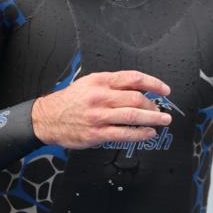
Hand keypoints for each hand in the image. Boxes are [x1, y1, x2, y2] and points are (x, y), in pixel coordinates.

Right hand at [31, 70, 172, 148]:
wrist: (47, 118)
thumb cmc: (70, 101)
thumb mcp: (89, 83)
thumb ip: (111, 84)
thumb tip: (137, 88)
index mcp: (100, 81)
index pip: (133, 78)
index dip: (153, 83)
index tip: (164, 90)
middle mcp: (101, 97)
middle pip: (136, 98)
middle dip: (154, 105)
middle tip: (162, 110)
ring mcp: (99, 116)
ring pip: (133, 116)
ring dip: (153, 119)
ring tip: (163, 121)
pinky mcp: (97, 133)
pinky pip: (124, 134)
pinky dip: (140, 134)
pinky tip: (148, 134)